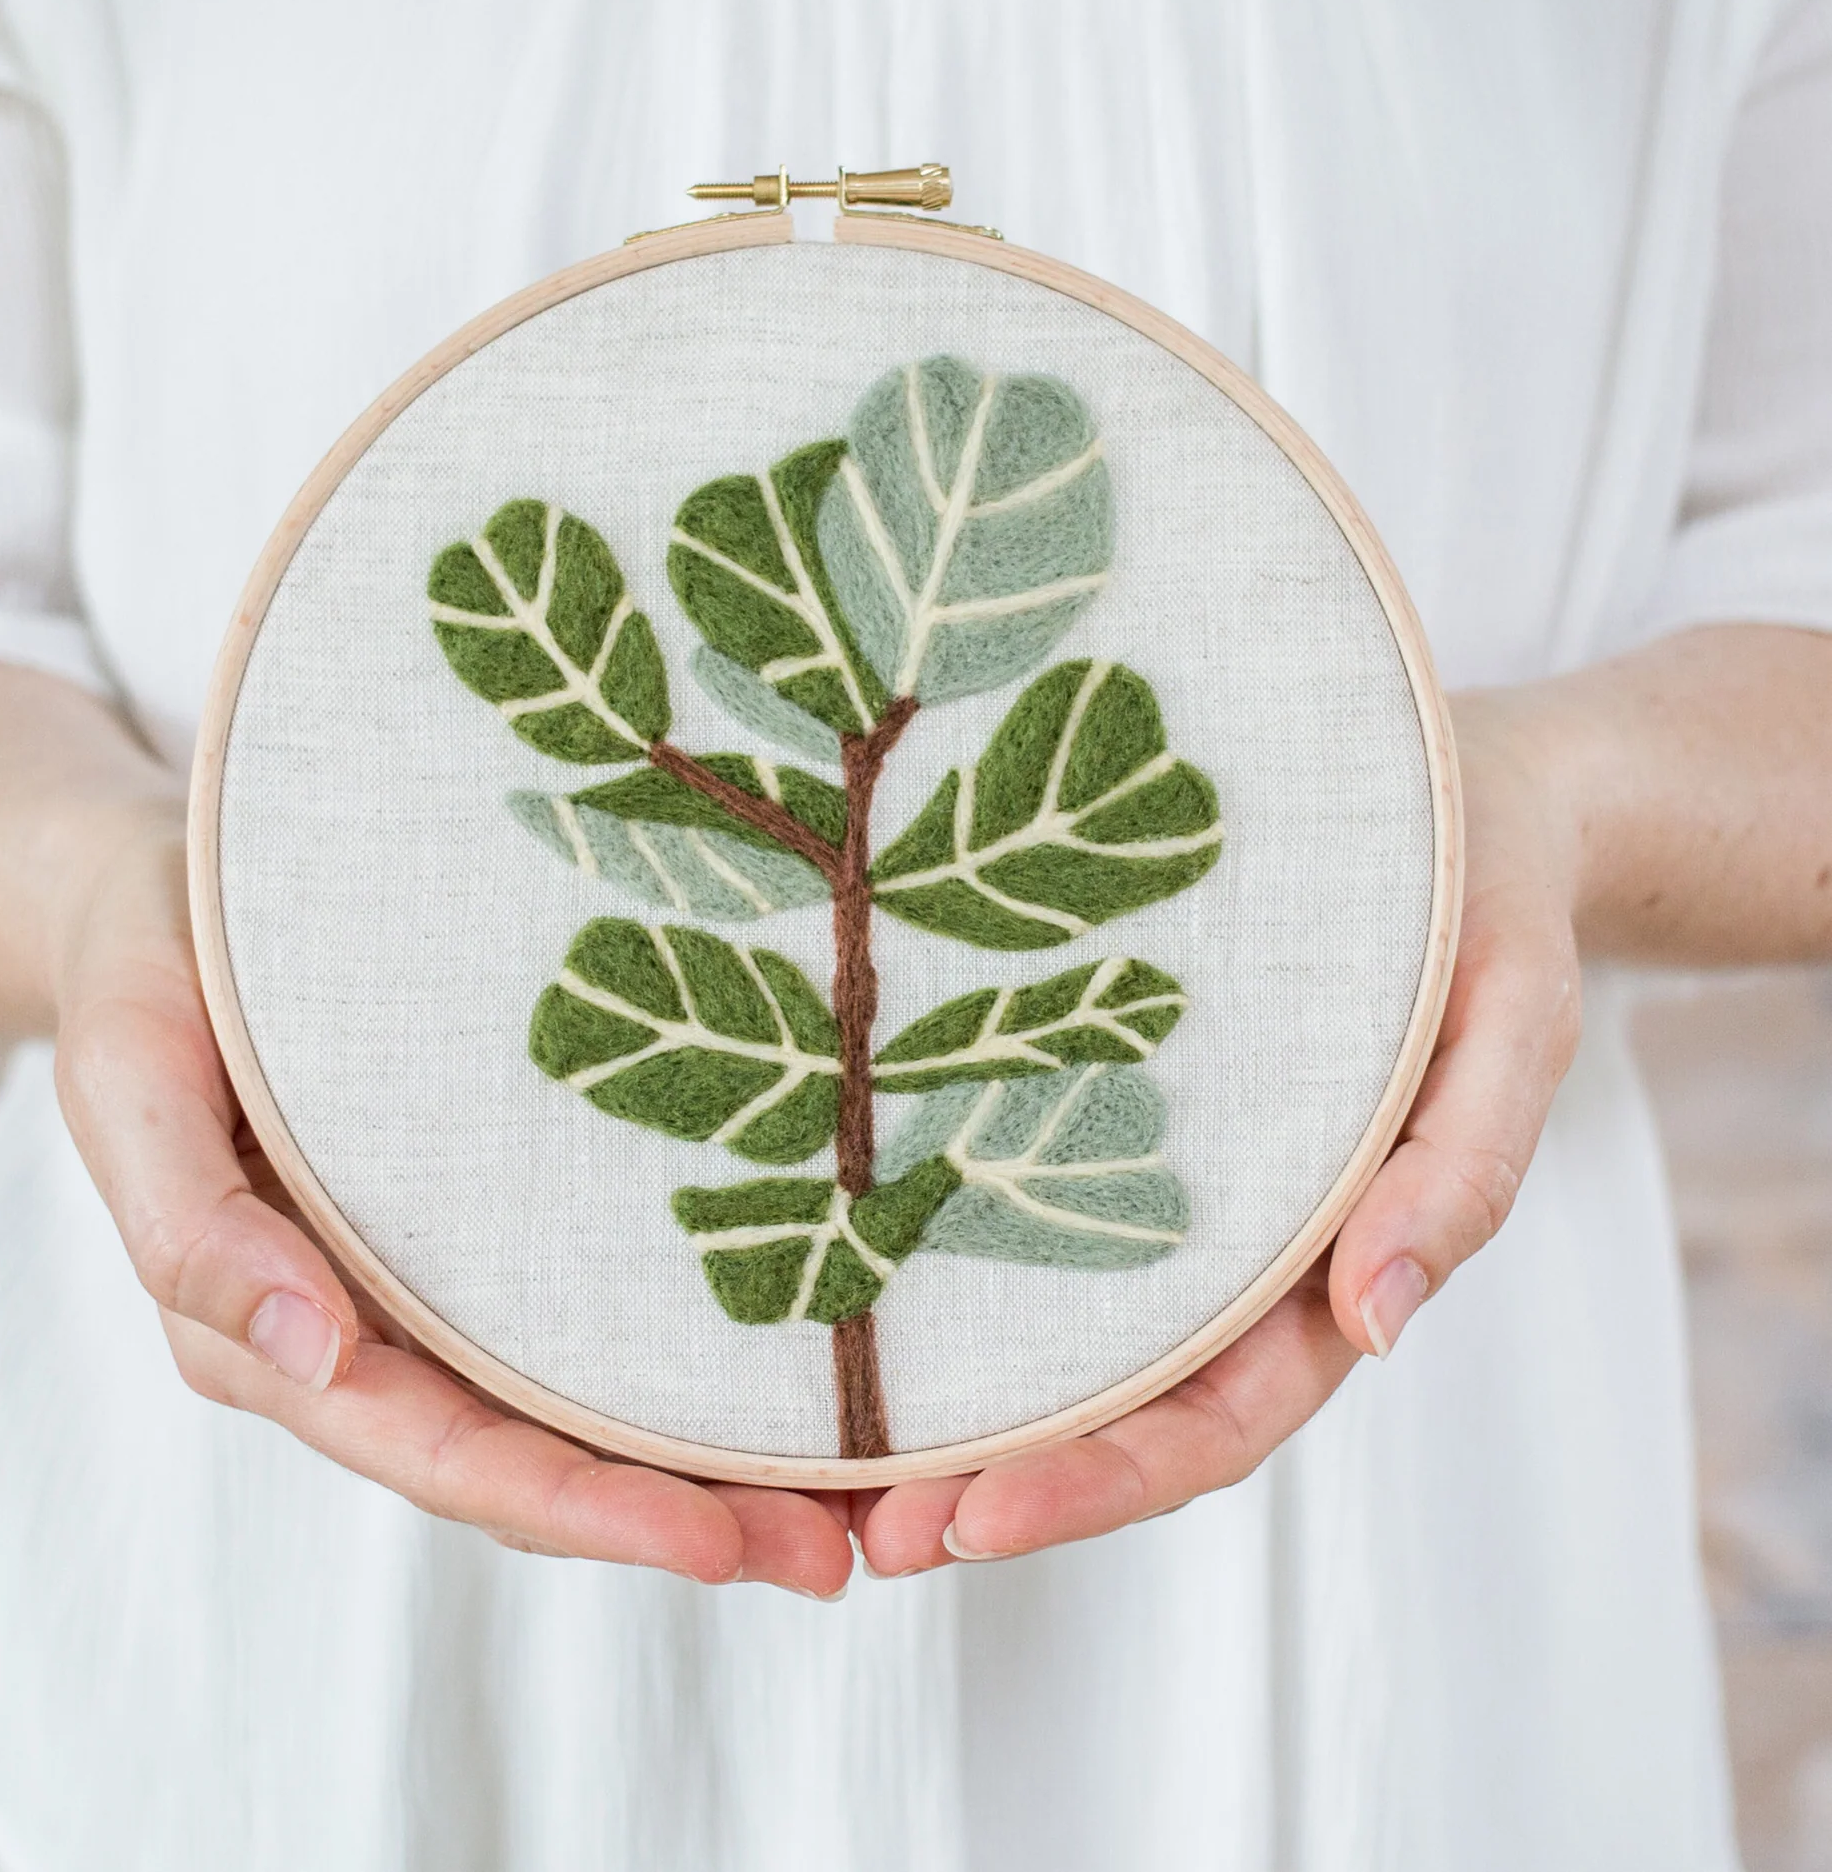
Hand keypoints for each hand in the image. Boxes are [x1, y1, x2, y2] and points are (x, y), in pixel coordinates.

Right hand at [52, 809, 856, 1595]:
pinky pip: (583, 1318)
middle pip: (532, 1463)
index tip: (715, 1543)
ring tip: (849, 1504)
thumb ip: (190, 1223)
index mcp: (273, 1333)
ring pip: (571, 1413)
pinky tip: (790, 1374)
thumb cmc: (144, 972)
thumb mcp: (129, 1076)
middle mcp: (368, 1335)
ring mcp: (431, 1289)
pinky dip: (680, 1369)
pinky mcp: (481, 1228)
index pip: (443, 1454)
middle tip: (834, 1554)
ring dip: (703, 1469)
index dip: (577, 1509)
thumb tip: (303, 1349)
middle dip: (678, 1520)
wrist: (164, 895)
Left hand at [853, 692, 1584, 1573]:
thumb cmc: (1491, 913)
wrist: (1462, 810)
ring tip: (826, 1458)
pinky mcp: (1112, 1111)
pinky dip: (953, 1267)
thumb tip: (1381, 1319)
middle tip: (867, 1527)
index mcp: (1333, 1269)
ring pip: (1062, 1333)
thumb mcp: (1510, 1024)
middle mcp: (1237, 1257)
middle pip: (1116, 1408)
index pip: (1215, 1419)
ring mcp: (1171, 1193)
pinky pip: (1035, 1208)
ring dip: (959, 1405)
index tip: (971, 1520)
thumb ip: (1465, 1168)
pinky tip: (852, 1273)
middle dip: (996, 1482)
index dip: (1098, 1480)